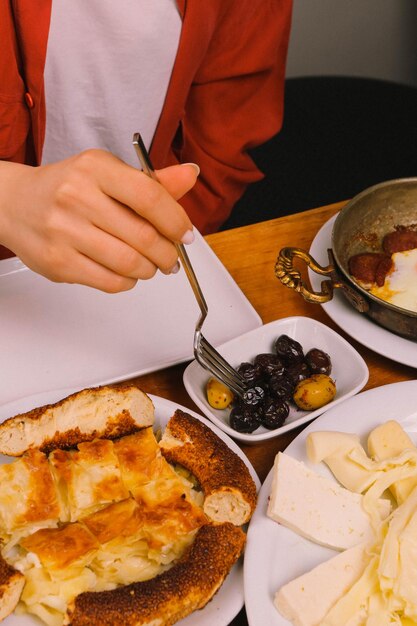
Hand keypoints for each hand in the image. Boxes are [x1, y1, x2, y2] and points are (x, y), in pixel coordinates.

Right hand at [0, 150, 197, 291]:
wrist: (13, 204)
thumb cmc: (66, 188)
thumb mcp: (107, 173)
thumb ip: (150, 181)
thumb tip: (190, 175)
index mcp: (94, 168)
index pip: (150, 197)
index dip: (176, 221)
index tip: (186, 234)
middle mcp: (77, 196)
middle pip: (144, 236)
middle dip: (167, 253)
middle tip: (171, 256)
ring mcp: (65, 232)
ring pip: (130, 263)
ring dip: (149, 269)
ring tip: (150, 265)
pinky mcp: (58, 263)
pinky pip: (110, 282)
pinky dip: (128, 281)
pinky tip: (127, 272)